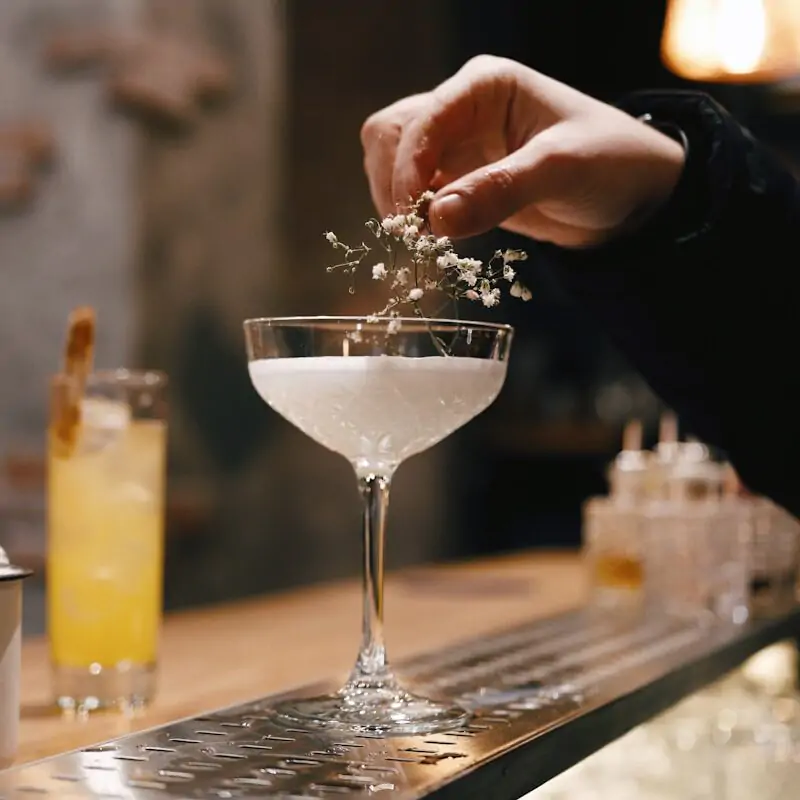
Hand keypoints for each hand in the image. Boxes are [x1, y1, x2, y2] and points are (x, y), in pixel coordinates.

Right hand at [361, 55, 685, 247]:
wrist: (633, 197)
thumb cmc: (610, 163)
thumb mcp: (560, 170)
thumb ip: (499, 190)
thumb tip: (437, 219)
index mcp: (484, 85)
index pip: (420, 120)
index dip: (407, 169)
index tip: (415, 217)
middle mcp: (462, 109)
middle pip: (390, 135)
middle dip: (393, 183)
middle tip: (413, 231)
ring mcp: (457, 146)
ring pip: (392, 164)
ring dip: (397, 202)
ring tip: (426, 238)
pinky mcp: (460, 180)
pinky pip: (416, 195)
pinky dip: (415, 218)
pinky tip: (435, 239)